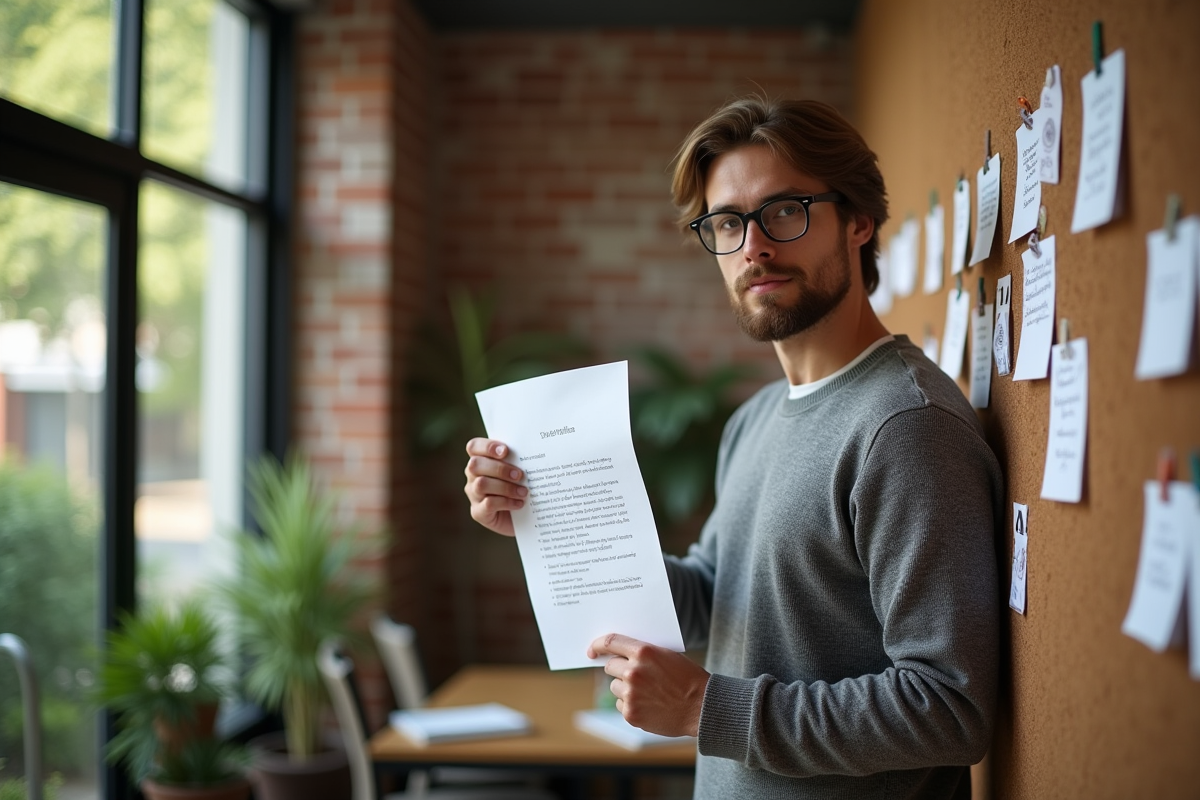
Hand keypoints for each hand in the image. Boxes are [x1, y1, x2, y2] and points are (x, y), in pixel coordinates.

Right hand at [463, 438, 526, 536]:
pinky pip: (488, 504)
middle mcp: (473, 476)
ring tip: (523, 492)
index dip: (487, 446)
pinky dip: (507, 502)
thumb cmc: (521, 487)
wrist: (524, 517)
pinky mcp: (478, 512)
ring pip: (481, 484)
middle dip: (499, 468)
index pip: (473, 447)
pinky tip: (519, 503)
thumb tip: (532, 448)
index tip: (505, 451)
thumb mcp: (519, 471)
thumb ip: (518, 459)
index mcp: (481, 460)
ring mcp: (473, 494)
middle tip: (519, 475)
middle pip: (475, 465)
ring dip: (505, 487)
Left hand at [587, 634, 709, 737]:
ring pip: (614, 686)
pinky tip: (648, 704)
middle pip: (610, 666)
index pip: (611, 642)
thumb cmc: (687, 678)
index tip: (591, 650)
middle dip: (618, 668)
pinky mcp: (631, 713)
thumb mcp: (667, 655)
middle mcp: (634, 672)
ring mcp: (631, 694)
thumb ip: (643, 653)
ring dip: (625, 687)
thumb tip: (619, 653)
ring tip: (647, 692)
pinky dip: (630, 704)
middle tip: (632, 674)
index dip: (597, 644)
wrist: (701, 707)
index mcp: (644, 652)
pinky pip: (620, 704)